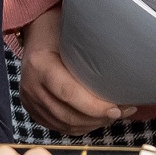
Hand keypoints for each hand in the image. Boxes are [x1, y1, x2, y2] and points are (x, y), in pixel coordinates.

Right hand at [16, 4, 133, 133]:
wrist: (36, 29)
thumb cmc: (59, 27)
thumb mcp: (74, 33)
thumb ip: (92, 52)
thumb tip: (126, 70)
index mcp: (39, 64)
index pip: (69, 93)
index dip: (95, 107)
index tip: (117, 109)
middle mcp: (31, 86)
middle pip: (68, 115)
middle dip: (99, 119)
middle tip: (123, 111)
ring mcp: (29, 100)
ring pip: (65, 125)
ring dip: (93, 124)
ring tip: (114, 115)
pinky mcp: (33, 109)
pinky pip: (59, 127)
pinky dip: (81, 126)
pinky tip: (97, 119)